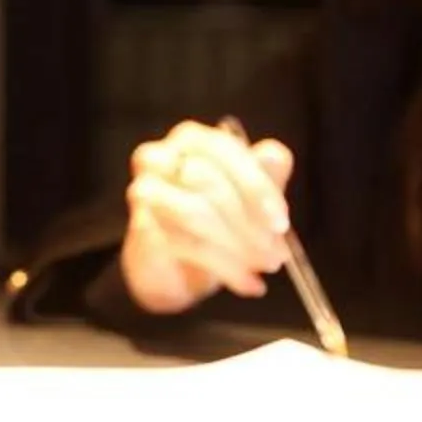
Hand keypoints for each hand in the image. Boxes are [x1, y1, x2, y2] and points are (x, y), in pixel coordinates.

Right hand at [118, 121, 296, 314]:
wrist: (174, 266)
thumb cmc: (214, 220)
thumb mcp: (249, 197)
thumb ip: (265, 175)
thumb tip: (274, 157)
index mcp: (193, 139)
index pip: (227, 150)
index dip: (257, 187)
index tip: (281, 223)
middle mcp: (161, 156)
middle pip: (208, 181)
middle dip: (249, 223)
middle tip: (276, 254)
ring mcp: (145, 190)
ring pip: (195, 214)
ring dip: (236, 246)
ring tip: (262, 268)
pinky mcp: (140, 227)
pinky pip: (185, 245)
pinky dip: (223, 267)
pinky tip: (245, 281)